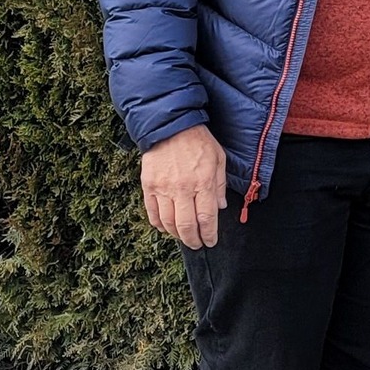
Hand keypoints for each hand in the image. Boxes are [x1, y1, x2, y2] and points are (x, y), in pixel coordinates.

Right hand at [141, 125, 226, 248]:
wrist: (170, 125)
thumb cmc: (198, 141)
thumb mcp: (218, 159)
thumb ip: (220, 185)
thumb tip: (221, 207)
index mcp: (203, 182)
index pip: (206, 218)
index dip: (209, 234)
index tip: (210, 241)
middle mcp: (182, 189)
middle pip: (186, 226)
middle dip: (193, 240)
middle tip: (197, 244)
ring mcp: (163, 188)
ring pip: (168, 223)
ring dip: (176, 235)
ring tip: (183, 237)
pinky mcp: (148, 186)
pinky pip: (152, 213)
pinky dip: (159, 225)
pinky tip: (166, 227)